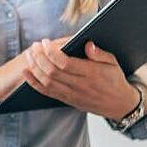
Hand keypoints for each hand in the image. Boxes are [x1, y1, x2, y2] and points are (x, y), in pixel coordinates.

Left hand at [24, 39, 141, 118]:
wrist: (119, 104)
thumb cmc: (115, 80)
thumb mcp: (113, 63)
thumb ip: (100, 54)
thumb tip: (87, 44)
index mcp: (91, 74)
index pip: (65, 63)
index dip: (52, 52)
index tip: (45, 42)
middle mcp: (80, 85)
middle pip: (53, 72)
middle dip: (40, 57)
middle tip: (34, 46)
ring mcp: (73, 95)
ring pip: (48, 82)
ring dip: (35, 68)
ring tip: (29, 55)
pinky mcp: (68, 100)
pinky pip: (48, 93)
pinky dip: (35, 83)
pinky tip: (27, 72)